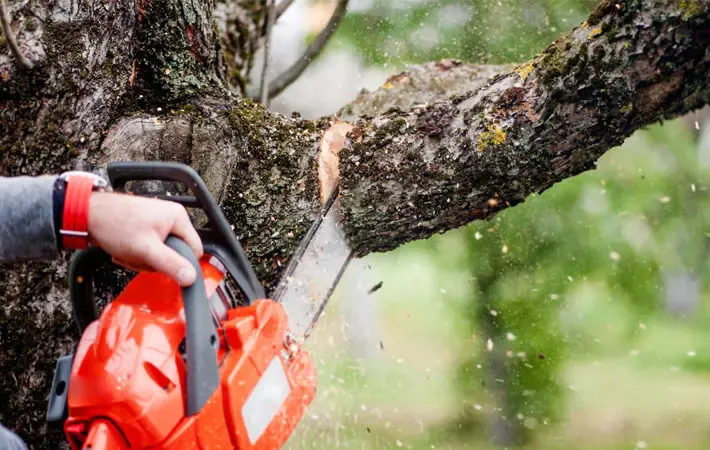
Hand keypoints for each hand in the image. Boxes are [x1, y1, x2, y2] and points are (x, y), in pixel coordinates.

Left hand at [87, 192, 203, 285]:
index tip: (162, 266)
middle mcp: (171, 217)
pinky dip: (137, 254)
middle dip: (156, 262)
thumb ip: (171, 264)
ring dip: (143, 260)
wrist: (87, 214)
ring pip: (161, 254)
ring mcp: (158, 222)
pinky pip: (150, 249)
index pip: (194, 250)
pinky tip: (125, 250)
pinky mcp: (146, 228)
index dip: (181, 263)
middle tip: (139, 257)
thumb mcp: (146, 249)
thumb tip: (191, 278)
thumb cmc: (114, 225)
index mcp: (178, 217)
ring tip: (128, 253)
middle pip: (176, 253)